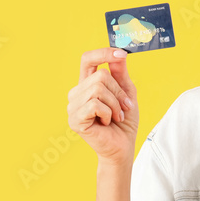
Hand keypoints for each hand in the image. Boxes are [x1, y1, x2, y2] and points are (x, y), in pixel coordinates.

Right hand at [67, 48, 139, 164]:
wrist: (122, 146)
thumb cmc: (124, 121)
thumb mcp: (126, 92)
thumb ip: (120, 73)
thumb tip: (119, 53)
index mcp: (87, 84)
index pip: (87, 59)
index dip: (103, 53)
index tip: (121, 53)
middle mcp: (77, 93)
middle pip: (100, 76)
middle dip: (119, 91)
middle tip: (124, 107)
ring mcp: (73, 107)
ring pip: (98, 89)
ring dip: (115, 104)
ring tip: (116, 116)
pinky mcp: (75, 119)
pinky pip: (95, 105)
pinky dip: (108, 113)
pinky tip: (107, 123)